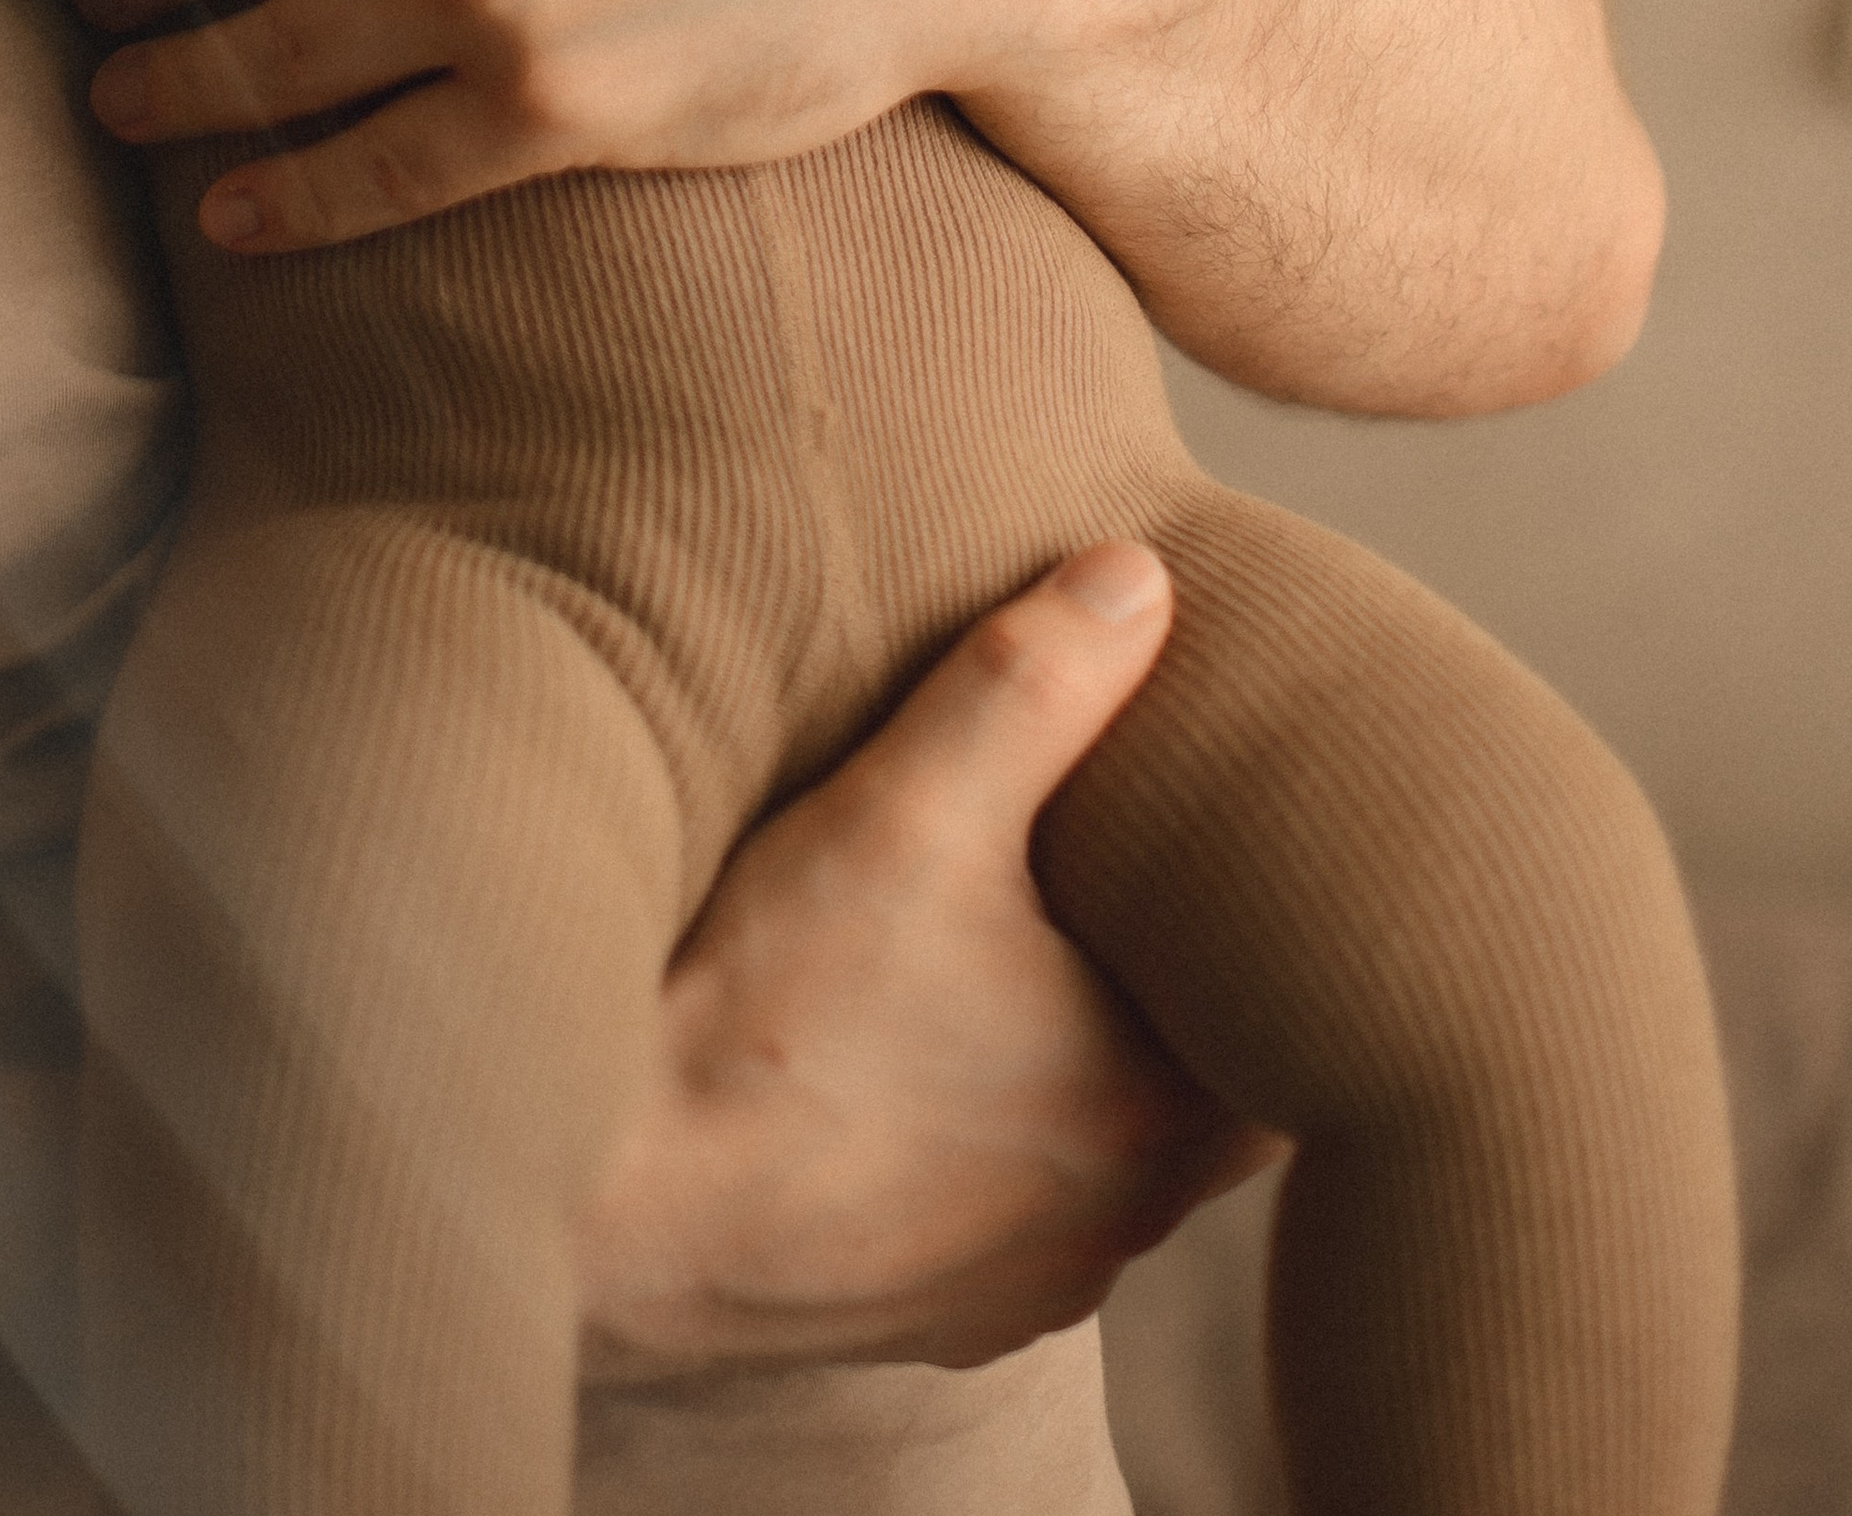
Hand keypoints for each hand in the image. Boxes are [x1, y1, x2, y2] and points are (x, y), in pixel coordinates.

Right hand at [578, 544, 1267, 1380]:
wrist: (604, 1205)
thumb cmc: (760, 1011)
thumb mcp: (902, 812)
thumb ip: (1030, 686)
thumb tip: (1139, 576)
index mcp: (1148, 1104)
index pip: (1289, 1026)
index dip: (1270, 940)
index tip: (1245, 864)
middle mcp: (1110, 1220)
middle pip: (1209, 1095)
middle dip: (1181, 997)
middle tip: (1145, 890)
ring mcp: (1017, 1282)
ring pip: (1104, 1161)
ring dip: (1080, 1074)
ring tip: (1026, 966)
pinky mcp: (924, 1315)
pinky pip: (1003, 1221)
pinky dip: (988, 1147)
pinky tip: (918, 1071)